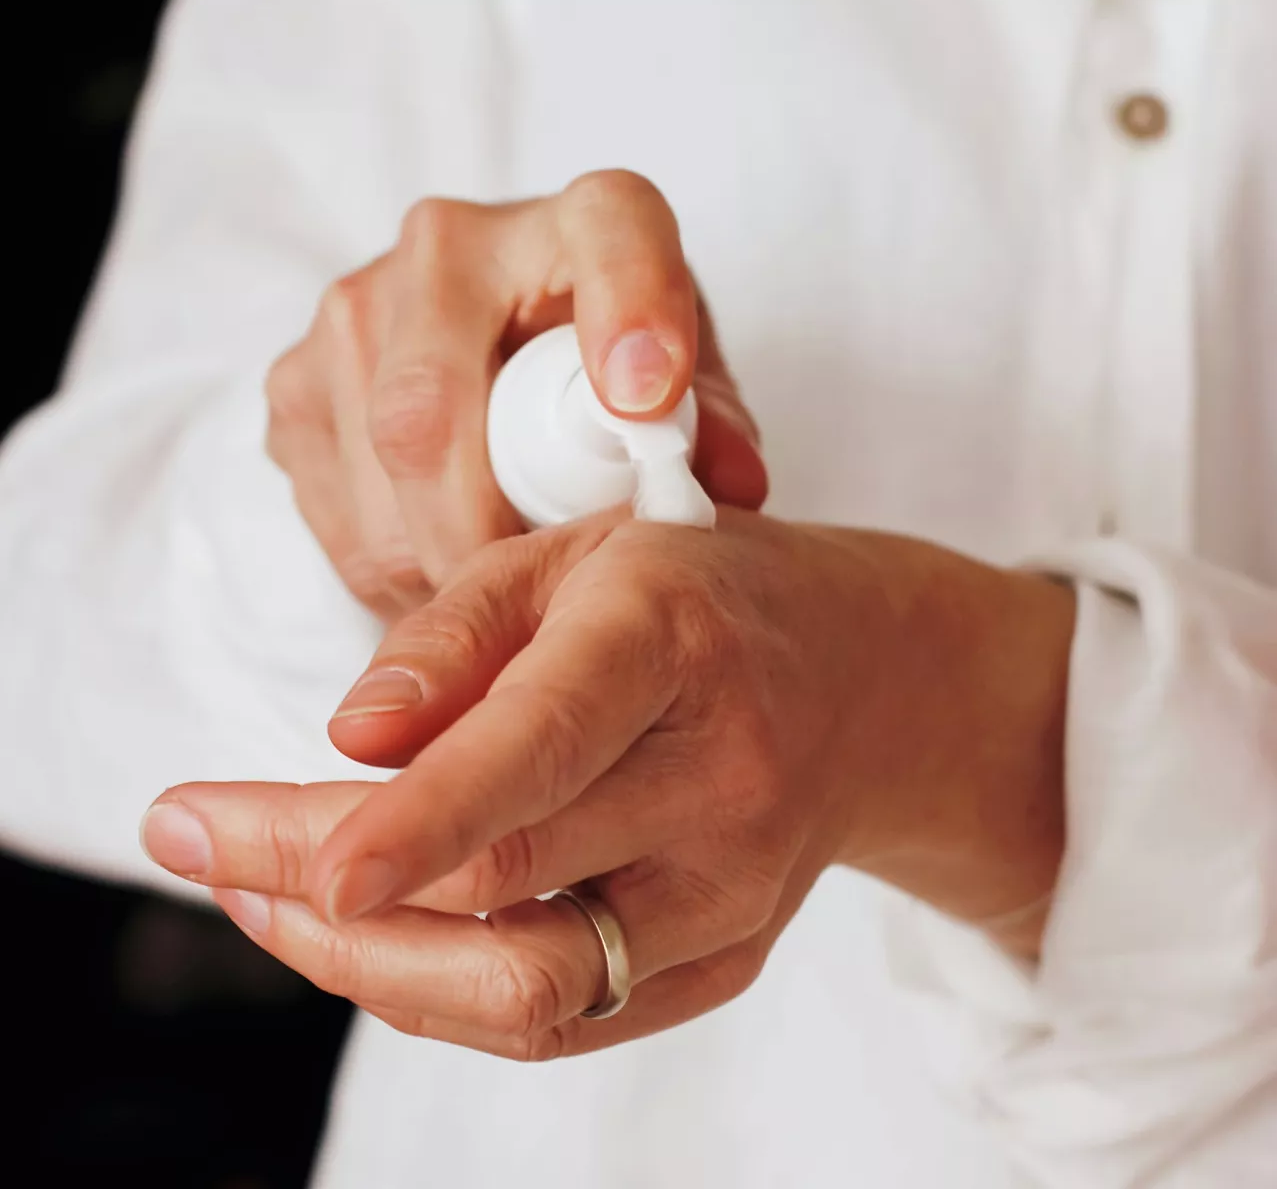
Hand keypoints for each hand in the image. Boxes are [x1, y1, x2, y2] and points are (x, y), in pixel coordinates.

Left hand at [143, 512, 1073, 1058]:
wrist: (868, 683)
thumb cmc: (703, 598)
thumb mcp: (577, 555)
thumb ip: (455, 638)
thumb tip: (349, 738)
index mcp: (672, 643)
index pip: (542, 746)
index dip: (418, 819)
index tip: (302, 865)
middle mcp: (719, 782)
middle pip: (505, 885)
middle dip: (319, 885)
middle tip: (200, 838)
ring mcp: (733, 892)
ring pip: (529, 989)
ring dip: (368, 964)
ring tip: (264, 894)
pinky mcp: (726, 960)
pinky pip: (563, 1016)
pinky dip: (442, 988)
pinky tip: (375, 931)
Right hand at [265, 170, 766, 619]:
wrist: (497, 348)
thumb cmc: (611, 375)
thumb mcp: (686, 394)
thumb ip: (713, 432)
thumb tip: (730, 486)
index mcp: (582, 220)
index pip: (611, 235)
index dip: (629, 311)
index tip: (646, 399)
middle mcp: (449, 244)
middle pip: (434, 408)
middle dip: (485, 533)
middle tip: (535, 602)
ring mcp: (354, 309)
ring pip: (378, 471)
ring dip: (439, 561)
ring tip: (497, 593)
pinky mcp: (296, 382)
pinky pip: (335, 508)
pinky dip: (393, 566)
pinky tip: (445, 564)